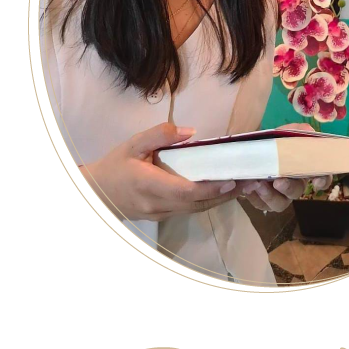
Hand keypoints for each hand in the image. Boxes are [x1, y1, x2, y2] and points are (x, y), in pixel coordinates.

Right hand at [79, 123, 241, 221]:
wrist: (96, 194)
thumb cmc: (115, 166)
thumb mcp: (133, 144)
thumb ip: (160, 135)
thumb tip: (190, 131)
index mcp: (149, 184)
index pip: (187, 191)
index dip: (211, 188)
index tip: (232, 179)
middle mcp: (158, 204)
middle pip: (198, 203)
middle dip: (225, 194)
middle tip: (251, 181)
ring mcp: (161, 214)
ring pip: (196, 210)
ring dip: (220, 199)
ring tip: (244, 186)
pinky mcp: (163, 217)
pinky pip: (189, 210)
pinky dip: (208, 202)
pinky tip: (222, 191)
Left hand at [239, 122, 332, 212]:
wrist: (246, 151)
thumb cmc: (269, 143)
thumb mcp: (281, 134)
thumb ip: (295, 131)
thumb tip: (309, 131)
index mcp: (302, 169)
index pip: (321, 176)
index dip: (322, 180)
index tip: (316, 182)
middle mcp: (293, 185)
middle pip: (297, 191)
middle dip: (288, 187)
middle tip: (278, 181)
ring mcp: (278, 196)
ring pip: (280, 204)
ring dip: (270, 195)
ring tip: (257, 184)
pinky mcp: (262, 202)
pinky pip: (261, 205)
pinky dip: (254, 197)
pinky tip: (247, 187)